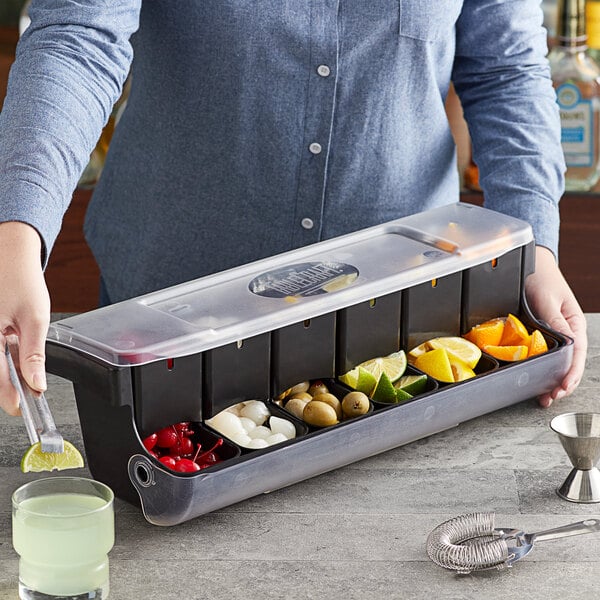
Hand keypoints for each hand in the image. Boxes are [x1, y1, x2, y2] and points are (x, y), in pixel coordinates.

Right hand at [0, 222, 49, 415]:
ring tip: (23, 375)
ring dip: (5, 372)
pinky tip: (14, 359)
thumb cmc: (20, 279)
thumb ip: (33, 353)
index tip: (20, 408)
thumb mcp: (34, 318)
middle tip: (24, 396)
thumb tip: (36, 383)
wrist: (8, 253)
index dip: (8, 396)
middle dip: (6, 385)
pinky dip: (2, 357)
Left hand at [525, 245, 587, 406]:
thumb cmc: (541, 278)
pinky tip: (537, 382)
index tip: (562, 387)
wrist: (531, 265)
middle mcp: (569, 333)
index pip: (577, 354)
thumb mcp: (548, 300)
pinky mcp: (543, 336)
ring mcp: (557, 336)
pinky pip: (546, 356)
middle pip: (569, 364)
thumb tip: (569, 343)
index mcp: (575, 324)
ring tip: (543, 397)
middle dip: (562, 383)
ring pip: (558, 364)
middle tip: (550, 398)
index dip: (571, 373)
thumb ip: (556, 321)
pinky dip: (542, 370)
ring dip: (552, 381)